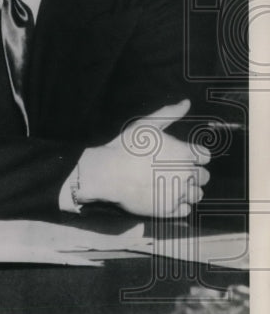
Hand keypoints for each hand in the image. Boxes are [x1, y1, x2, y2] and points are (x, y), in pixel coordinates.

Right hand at [76, 100, 210, 216]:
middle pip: (203, 177)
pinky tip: (166, 196)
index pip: (204, 157)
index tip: (182, 156)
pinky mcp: (169, 209)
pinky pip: (185, 210)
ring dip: (188, 190)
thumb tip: (186, 103)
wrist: (109, 173)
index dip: (194, 156)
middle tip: (173, 171)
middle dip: (192, 173)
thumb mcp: (147, 124)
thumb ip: (169, 114)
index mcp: (185, 153)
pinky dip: (179, 205)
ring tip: (170, 185)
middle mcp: (187, 174)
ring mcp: (179, 194)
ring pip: (196, 194)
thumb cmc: (127, 147)